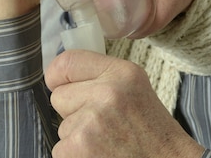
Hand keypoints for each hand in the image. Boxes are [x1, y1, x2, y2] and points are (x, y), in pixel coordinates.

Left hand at [45, 50, 204, 157]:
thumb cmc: (152, 135)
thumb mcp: (134, 89)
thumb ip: (101, 77)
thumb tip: (61, 74)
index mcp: (121, 74)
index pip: (66, 62)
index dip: (57, 75)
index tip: (60, 83)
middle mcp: (106, 94)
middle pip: (58, 96)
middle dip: (73, 111)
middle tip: (101, 123)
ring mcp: (90, 123)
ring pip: (61, 126)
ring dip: (78, 136)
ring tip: (107, 142)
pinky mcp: (78, 149)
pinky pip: (60, 149)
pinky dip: (75, 156)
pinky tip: (101, 155)